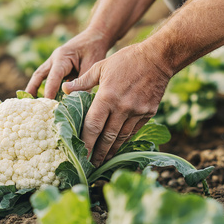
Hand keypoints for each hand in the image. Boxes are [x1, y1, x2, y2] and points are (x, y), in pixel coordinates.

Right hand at [25, 28, 111, 98]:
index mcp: (62, 57)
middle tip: (28, 104)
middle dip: (32, 89)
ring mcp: (54, 62)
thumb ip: (83, 82)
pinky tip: (42, 98)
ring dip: (34, 88)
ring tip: (30, 102)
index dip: (49, 91)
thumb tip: (78, 101)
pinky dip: (43, 87)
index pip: (53, 77)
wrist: (96, 36)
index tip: (47, 103)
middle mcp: (54, 59)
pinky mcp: (57, 66)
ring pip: (40, 76)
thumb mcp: (91, 65)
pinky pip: (47, 77)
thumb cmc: (94, 48)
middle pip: (38, 75)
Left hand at [62, 43, 170, 165]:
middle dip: (97, 153)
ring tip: (103, 161)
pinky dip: (124, 140)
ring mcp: (137, 112)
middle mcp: (122, 108)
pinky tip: (117, 146)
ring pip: (121, 137)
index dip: (85, 142)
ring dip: (111, 151)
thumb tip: (65, 90)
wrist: (158, 58)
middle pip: (106, 137)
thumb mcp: (101, 66)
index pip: (93, 125)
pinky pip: (133, 131)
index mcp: (107, 96)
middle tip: (90, 165)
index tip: (79, 153)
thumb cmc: (126, 60)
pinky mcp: (148, 113)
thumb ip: (83, 81)